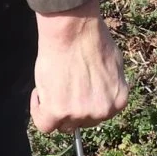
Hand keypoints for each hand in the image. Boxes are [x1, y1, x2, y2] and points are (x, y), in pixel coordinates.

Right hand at [31, 0, 126, 132]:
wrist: (73, 31)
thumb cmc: (91, 39)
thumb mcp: (114, 65)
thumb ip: (108, 85)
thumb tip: (99, 91)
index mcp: (118, 102)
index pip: (100, 115)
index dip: (85, 103)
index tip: (76, 92)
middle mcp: (102, 112)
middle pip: (82, 122)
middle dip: (72, 107)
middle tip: (62, 87)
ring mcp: (80, 114)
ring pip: (63, 123)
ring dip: (54, 107)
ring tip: (51, 83)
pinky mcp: (58, 112)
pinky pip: (45, 124)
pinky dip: (38, 110)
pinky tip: (39, 92)